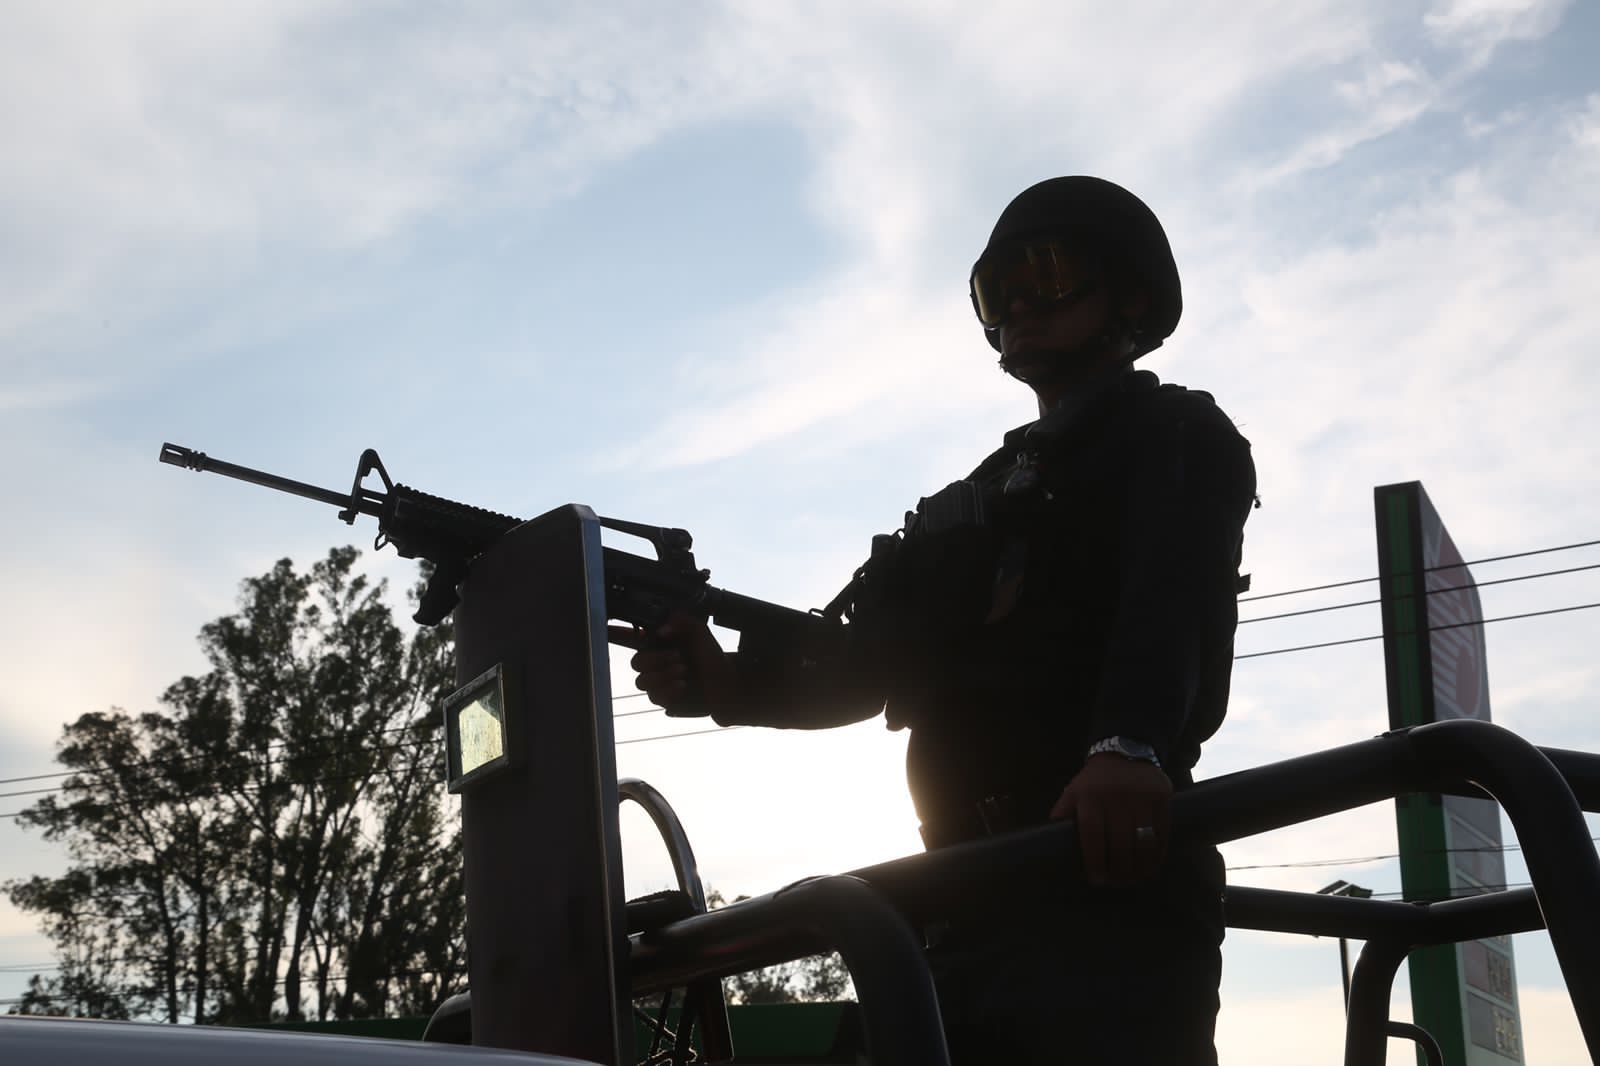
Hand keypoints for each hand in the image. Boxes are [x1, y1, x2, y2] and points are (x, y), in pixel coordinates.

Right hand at [607, 613, 739, 716]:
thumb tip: (659, 630)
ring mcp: (659, 682)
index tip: (605, 629)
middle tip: (678, 658)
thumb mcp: (700, 631)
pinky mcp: (665, 700)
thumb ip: (681, 621)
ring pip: (643, 682)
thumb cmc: (713, 656)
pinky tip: (683, 686)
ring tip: (684, 672)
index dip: (615, 633)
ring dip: (664, 676)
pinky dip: (669, 689)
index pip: (631, 638)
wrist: (727, 683)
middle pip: (635, 663)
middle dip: (656, 660)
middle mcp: (656, 663)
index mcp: (659, 643)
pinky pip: (655, 697)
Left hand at [1050, 754, 1172, 885]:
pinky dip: (1157, 855)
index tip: (1096, 879)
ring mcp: (1141, 797)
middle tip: (1116, 883)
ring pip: (1144, 842)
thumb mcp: (1074, 791)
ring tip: (1133, 879)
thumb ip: (1063, 814)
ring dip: (1139, 867)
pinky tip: (1150, 867)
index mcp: (1090, 795)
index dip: (1094, 861)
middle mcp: (1116, 796)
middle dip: (1119, 870)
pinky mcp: (1162, 798)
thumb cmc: (1095, 781)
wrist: (1125, 751)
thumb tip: (1049, 842)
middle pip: (1120, 843)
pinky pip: (1162, 833)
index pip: (1092, 834)